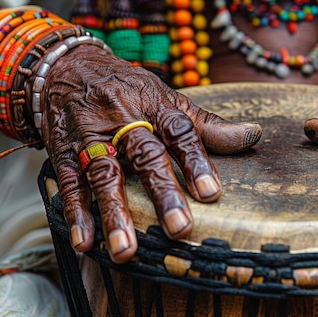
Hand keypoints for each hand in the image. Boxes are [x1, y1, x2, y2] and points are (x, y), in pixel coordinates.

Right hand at [40, 45, 261, 262]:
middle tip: (179, 229)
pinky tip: (85, 242)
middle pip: (145, 155)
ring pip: (104, 175)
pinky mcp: (64, 151)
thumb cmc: (129, 89)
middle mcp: (124, 120)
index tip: (212, 194)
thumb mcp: (167, 99)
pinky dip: (75, 212)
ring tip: (126, 250)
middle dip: (162, 192)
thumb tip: (254, 135)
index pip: (180, 132)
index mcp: (155, 106)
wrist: (68, 66)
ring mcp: (92, 137)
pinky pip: (69, 183)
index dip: (196, 162)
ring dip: (114, 213)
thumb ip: (207, 125)